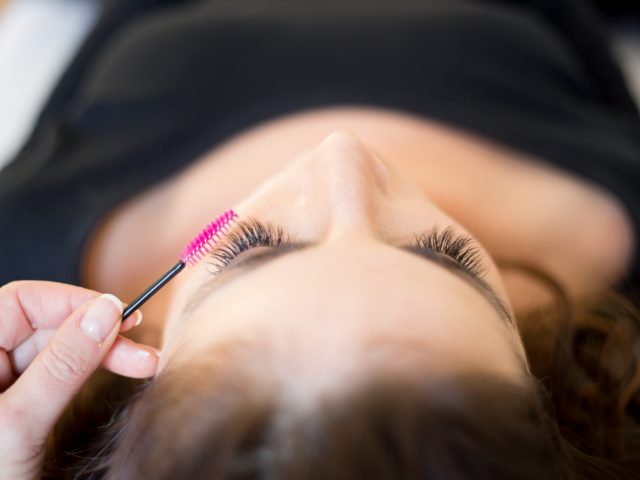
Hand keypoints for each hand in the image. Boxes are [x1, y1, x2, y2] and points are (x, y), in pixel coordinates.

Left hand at [0, 281, 158, 479]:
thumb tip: (106, 312)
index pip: (23, 302)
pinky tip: (119, 371)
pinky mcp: (26, 403)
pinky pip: (62, 374)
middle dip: (99, 334)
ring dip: (105, 354)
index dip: (73, 301)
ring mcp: (7, 382)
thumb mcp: (19, 423)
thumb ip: (63, 366)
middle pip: (49, 325)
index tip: (118, 313)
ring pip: (61, 349)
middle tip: (143, 351)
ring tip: (145, 364)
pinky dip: (93, 372)